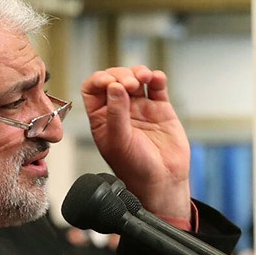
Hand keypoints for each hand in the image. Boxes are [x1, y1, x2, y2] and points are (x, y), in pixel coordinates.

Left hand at [81, 65, 190, 220]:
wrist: (163, 181)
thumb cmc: (135, 169)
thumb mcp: (119, 141)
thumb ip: (116, 113)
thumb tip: (114, 86)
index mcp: (102, 118)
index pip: (93, 89)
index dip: (99, 80)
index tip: (109, 82)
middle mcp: (119, 110)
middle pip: (114, 78)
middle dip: (121, 75)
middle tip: (129, 84)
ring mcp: (140, 108)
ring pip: (135, 78)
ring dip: (138, 72)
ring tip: (143, 78)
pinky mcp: (160, 109)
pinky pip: (157, 86)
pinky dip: (156, 78)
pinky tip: (156, 79)